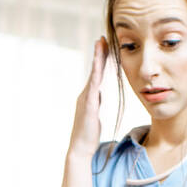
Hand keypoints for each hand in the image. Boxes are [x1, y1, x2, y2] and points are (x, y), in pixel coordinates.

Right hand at [68, 36, 107, 159]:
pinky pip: (93, 88)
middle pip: (94, 70)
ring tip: (101, 45)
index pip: (97, 74)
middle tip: (103, 38)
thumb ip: (97, 101)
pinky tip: (99, 67)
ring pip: (93, 75)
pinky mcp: (88, 106)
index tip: (106, 45)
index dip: (101, 59)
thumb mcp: (95, 113)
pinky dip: (96, 76)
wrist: (80, 148)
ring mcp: (86, 99)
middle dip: (99, 53)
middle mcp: (86, 94)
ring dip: (97, 60)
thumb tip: (100, 93)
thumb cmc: (88, 134)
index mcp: (90, 96)